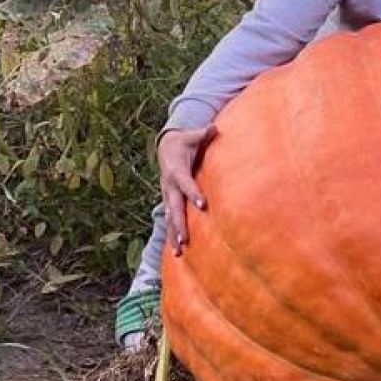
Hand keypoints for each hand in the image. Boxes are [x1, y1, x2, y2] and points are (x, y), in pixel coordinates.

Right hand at [157, 125, 217, 255]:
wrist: (165, 147)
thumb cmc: (184, 142)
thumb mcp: (192, 136)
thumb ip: (203, 134)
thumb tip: (214, 127)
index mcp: (177, 171)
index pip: (186, 184)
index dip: (193, 194)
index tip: (203, 205)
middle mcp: (169, 186)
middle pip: (174, 208)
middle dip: (179, 224)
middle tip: (186, 240)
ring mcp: (167, 196)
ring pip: (169, 218)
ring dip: (174, 235)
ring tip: (179, 252)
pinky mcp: (168, 202)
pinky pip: (169, 221)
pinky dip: (172, 235)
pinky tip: (177, 252)